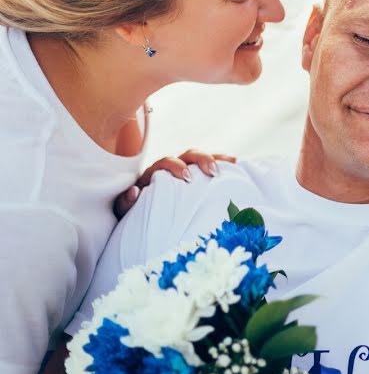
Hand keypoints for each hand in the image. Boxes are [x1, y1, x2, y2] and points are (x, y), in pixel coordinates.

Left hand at [113, 149, 236, 217]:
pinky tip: (237, 163)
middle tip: (212, 172)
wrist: (141, 218)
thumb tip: (136, 191)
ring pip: (202, 158)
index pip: (166, 163)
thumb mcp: (125, 212)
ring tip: (232, 163)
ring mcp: (186, 171)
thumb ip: (126, 203)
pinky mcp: (197, 177)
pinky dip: (222, 162)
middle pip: (187, 155)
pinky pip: (211, 165)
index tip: (187, 178)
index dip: (177, 167)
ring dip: (215, 159)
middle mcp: (172, 168)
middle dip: (201, 160)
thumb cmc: (135, 215)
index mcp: (154, 174)